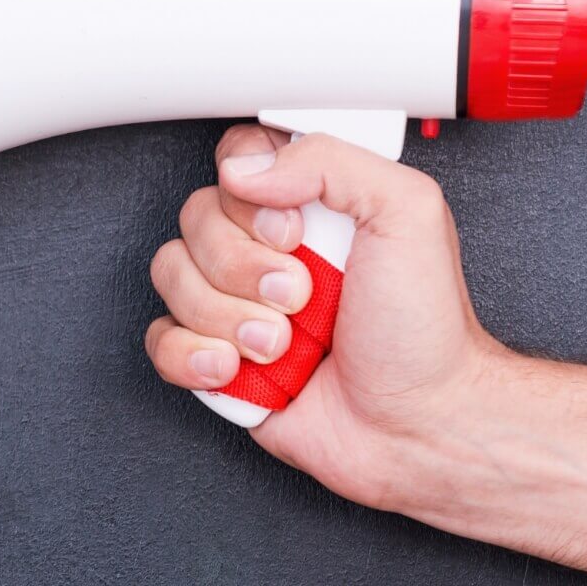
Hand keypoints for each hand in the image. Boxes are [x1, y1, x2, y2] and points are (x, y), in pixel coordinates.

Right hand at [143, 124, 504, 508]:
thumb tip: (247, 167)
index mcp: (310, 205)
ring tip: (281, 343)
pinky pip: (161, 338)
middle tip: (298, 295)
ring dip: (227, 316)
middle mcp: (268, 248)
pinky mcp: (217, 355)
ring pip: (171, 275)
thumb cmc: (425, 333)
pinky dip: (194, 355)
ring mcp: (237, 302)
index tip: (291, 230)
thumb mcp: (407, 214)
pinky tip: (239, 366)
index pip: (236, 159)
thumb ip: (332, 161)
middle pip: (195, 217)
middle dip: (244, 266)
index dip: (248, 195)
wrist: (418, 428)